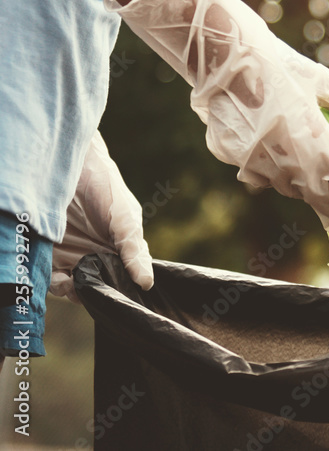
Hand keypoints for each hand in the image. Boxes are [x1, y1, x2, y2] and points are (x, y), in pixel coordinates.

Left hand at [51, 131, 153, 300]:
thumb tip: (147, 282)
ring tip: (76, 283)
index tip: (121, 294)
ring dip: (76, 292)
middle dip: (98, 294)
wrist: (70, 166)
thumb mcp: (126, 217)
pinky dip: (57, 285)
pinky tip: (63, 278)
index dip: (124, 290)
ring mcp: (73, 257)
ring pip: (76, 288)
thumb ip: (134, 249)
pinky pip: (53, 280)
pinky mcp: (50, 256)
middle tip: (96, 290)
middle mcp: (98, 256)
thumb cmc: (106, 188)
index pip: (125, 279)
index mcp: (120, 250)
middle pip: (100, 287)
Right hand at [104, 0, 328, 252]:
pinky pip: (255, 172)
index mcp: (318, 147)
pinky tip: (271, 154)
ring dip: (301, 187)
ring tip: (311, 181)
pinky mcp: (233, 158)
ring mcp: (258, 165)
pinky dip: (267, 169)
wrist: (224, 57)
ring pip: (286, 188)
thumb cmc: (279, 65)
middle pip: (317, 201)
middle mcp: (290, 164)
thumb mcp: (321, 81)